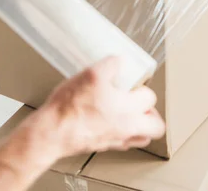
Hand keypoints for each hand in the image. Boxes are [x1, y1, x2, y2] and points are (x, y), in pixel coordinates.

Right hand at [40, 56, 164, 156]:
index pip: (150, 97)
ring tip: (130, 111)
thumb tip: (119, 61)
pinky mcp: (104, 146)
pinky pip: (124, 143)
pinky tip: (111, 120)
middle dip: (152, 112)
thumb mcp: (92, 74)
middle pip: (156, 126)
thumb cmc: (69, 109)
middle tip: (140, 101)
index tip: (133, 82)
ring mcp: (116, 140)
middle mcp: (126, 128)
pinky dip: (124, 132)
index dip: (142, 86)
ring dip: (142, 125)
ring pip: (142, 138)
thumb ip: (111, 65)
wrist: (50, 133)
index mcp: (128, 110)